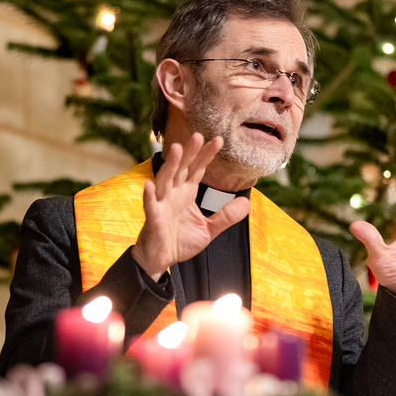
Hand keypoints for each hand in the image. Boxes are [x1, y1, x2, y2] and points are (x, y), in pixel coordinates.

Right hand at [132, 133, 250, 279]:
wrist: (160, 259)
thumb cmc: (179, 241)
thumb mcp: (209, 229)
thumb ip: (226, 216)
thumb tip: (247, 202)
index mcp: (186, 193)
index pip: (197, 170)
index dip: (206, 156)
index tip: (219, 140)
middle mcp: (173, 194)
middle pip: (182, 169)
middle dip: (190, 153)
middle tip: (199, 136)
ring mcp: (162, 204)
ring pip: (165, 181)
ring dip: (171, 165)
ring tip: (177, 149)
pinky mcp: (153, 219)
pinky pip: (150, 205)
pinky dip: (149, 195)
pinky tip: (150, 184)